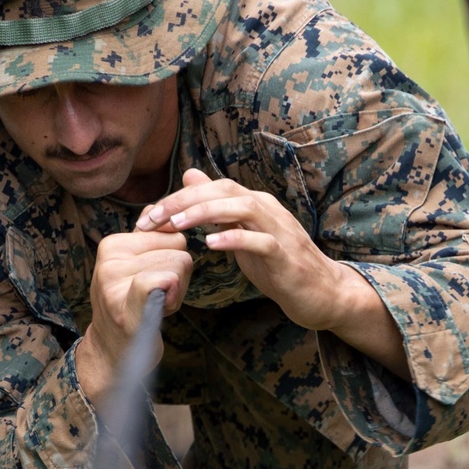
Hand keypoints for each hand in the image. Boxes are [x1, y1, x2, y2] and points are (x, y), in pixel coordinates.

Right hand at [75, 229, 192, 410]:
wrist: (112, 351)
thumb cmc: (131, 306)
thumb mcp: (135, 265)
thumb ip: (147, 236)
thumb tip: (157, 207)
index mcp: (111, 244)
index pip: (171, 232)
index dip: (175, 258)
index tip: (155, 278)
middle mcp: (109, 260)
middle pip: (179, 247)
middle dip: (179, 274)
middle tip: (157, 296)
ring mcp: (113, 284)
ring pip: (179, 266)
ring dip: (177, 291)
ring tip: (155, 306)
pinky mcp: (125, 308)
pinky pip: (162, 280)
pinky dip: (172, 294)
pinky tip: (162, 309)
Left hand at [137, 167, 409, 377]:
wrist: (321, 292)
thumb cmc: (278, 264)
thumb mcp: (242, 232)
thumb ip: (218, 206)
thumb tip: (190, 176)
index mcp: (253, 203)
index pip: (211, 188)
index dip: (177, 198)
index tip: (147, 216)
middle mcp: (266, 209)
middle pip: (222, 191)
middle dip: (183, 202)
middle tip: (152, 218)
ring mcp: (278, 230)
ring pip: (241, 208)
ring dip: (205, 213)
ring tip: (177, 225)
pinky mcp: (285, 254)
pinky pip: (260, 241)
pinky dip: (236, 238)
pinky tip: (212, 244)